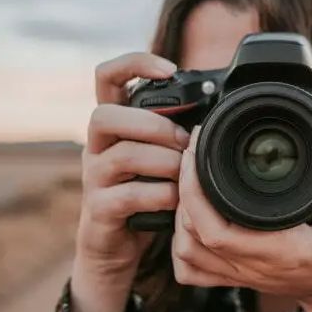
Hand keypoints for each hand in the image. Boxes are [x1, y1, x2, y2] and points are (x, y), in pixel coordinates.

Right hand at [71, 52, 189, 311]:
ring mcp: (93, 179)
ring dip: (163, 162)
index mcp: (114, 126)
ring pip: (120, 155)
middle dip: (152, 126)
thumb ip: (176, 135)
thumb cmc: (148, 194)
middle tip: (183, 143)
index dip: (134, 64)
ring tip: (184, 175)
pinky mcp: (99, 210)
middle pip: (104, 115)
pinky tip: (176, 201)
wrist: (118, 247)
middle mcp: (96, 147)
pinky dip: (160, 196)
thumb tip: (218, 111)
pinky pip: (127, 195)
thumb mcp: (162, 159)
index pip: (107, 78)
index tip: (170, 69)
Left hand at [173, 123, 311, 311]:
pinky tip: (190, 219)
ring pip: (186, 251)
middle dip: (183, 189)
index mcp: (279, 249)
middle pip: (192, 235)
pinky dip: (181, 245)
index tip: (199, 149)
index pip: (217, 228)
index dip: (195, 189)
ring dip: (179, 214)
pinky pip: (191, 270)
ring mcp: (239, 274)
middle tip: (193, 152)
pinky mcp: (233, 277)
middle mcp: (252, 265)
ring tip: (191, 179)